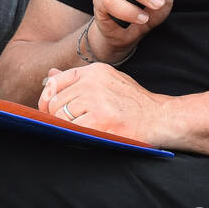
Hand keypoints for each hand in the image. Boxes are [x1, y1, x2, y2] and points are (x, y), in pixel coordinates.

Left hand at [39, 63, 165, 142]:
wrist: (160, 118)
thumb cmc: (133, 103)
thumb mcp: (108, 81)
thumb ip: (79, 79)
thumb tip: (50, 74)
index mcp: (94, 71)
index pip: (56, 81)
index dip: (48, 98)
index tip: (51, 110)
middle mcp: (93, 82)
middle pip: (55, 101)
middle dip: (57, 117)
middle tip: (71, 125)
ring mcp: (96, 101)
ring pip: (60, 116)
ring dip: (67, 128)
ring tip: (83, 130)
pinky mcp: (100, 121)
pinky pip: (72, 130)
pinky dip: (76, 136)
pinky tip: (89, 135)